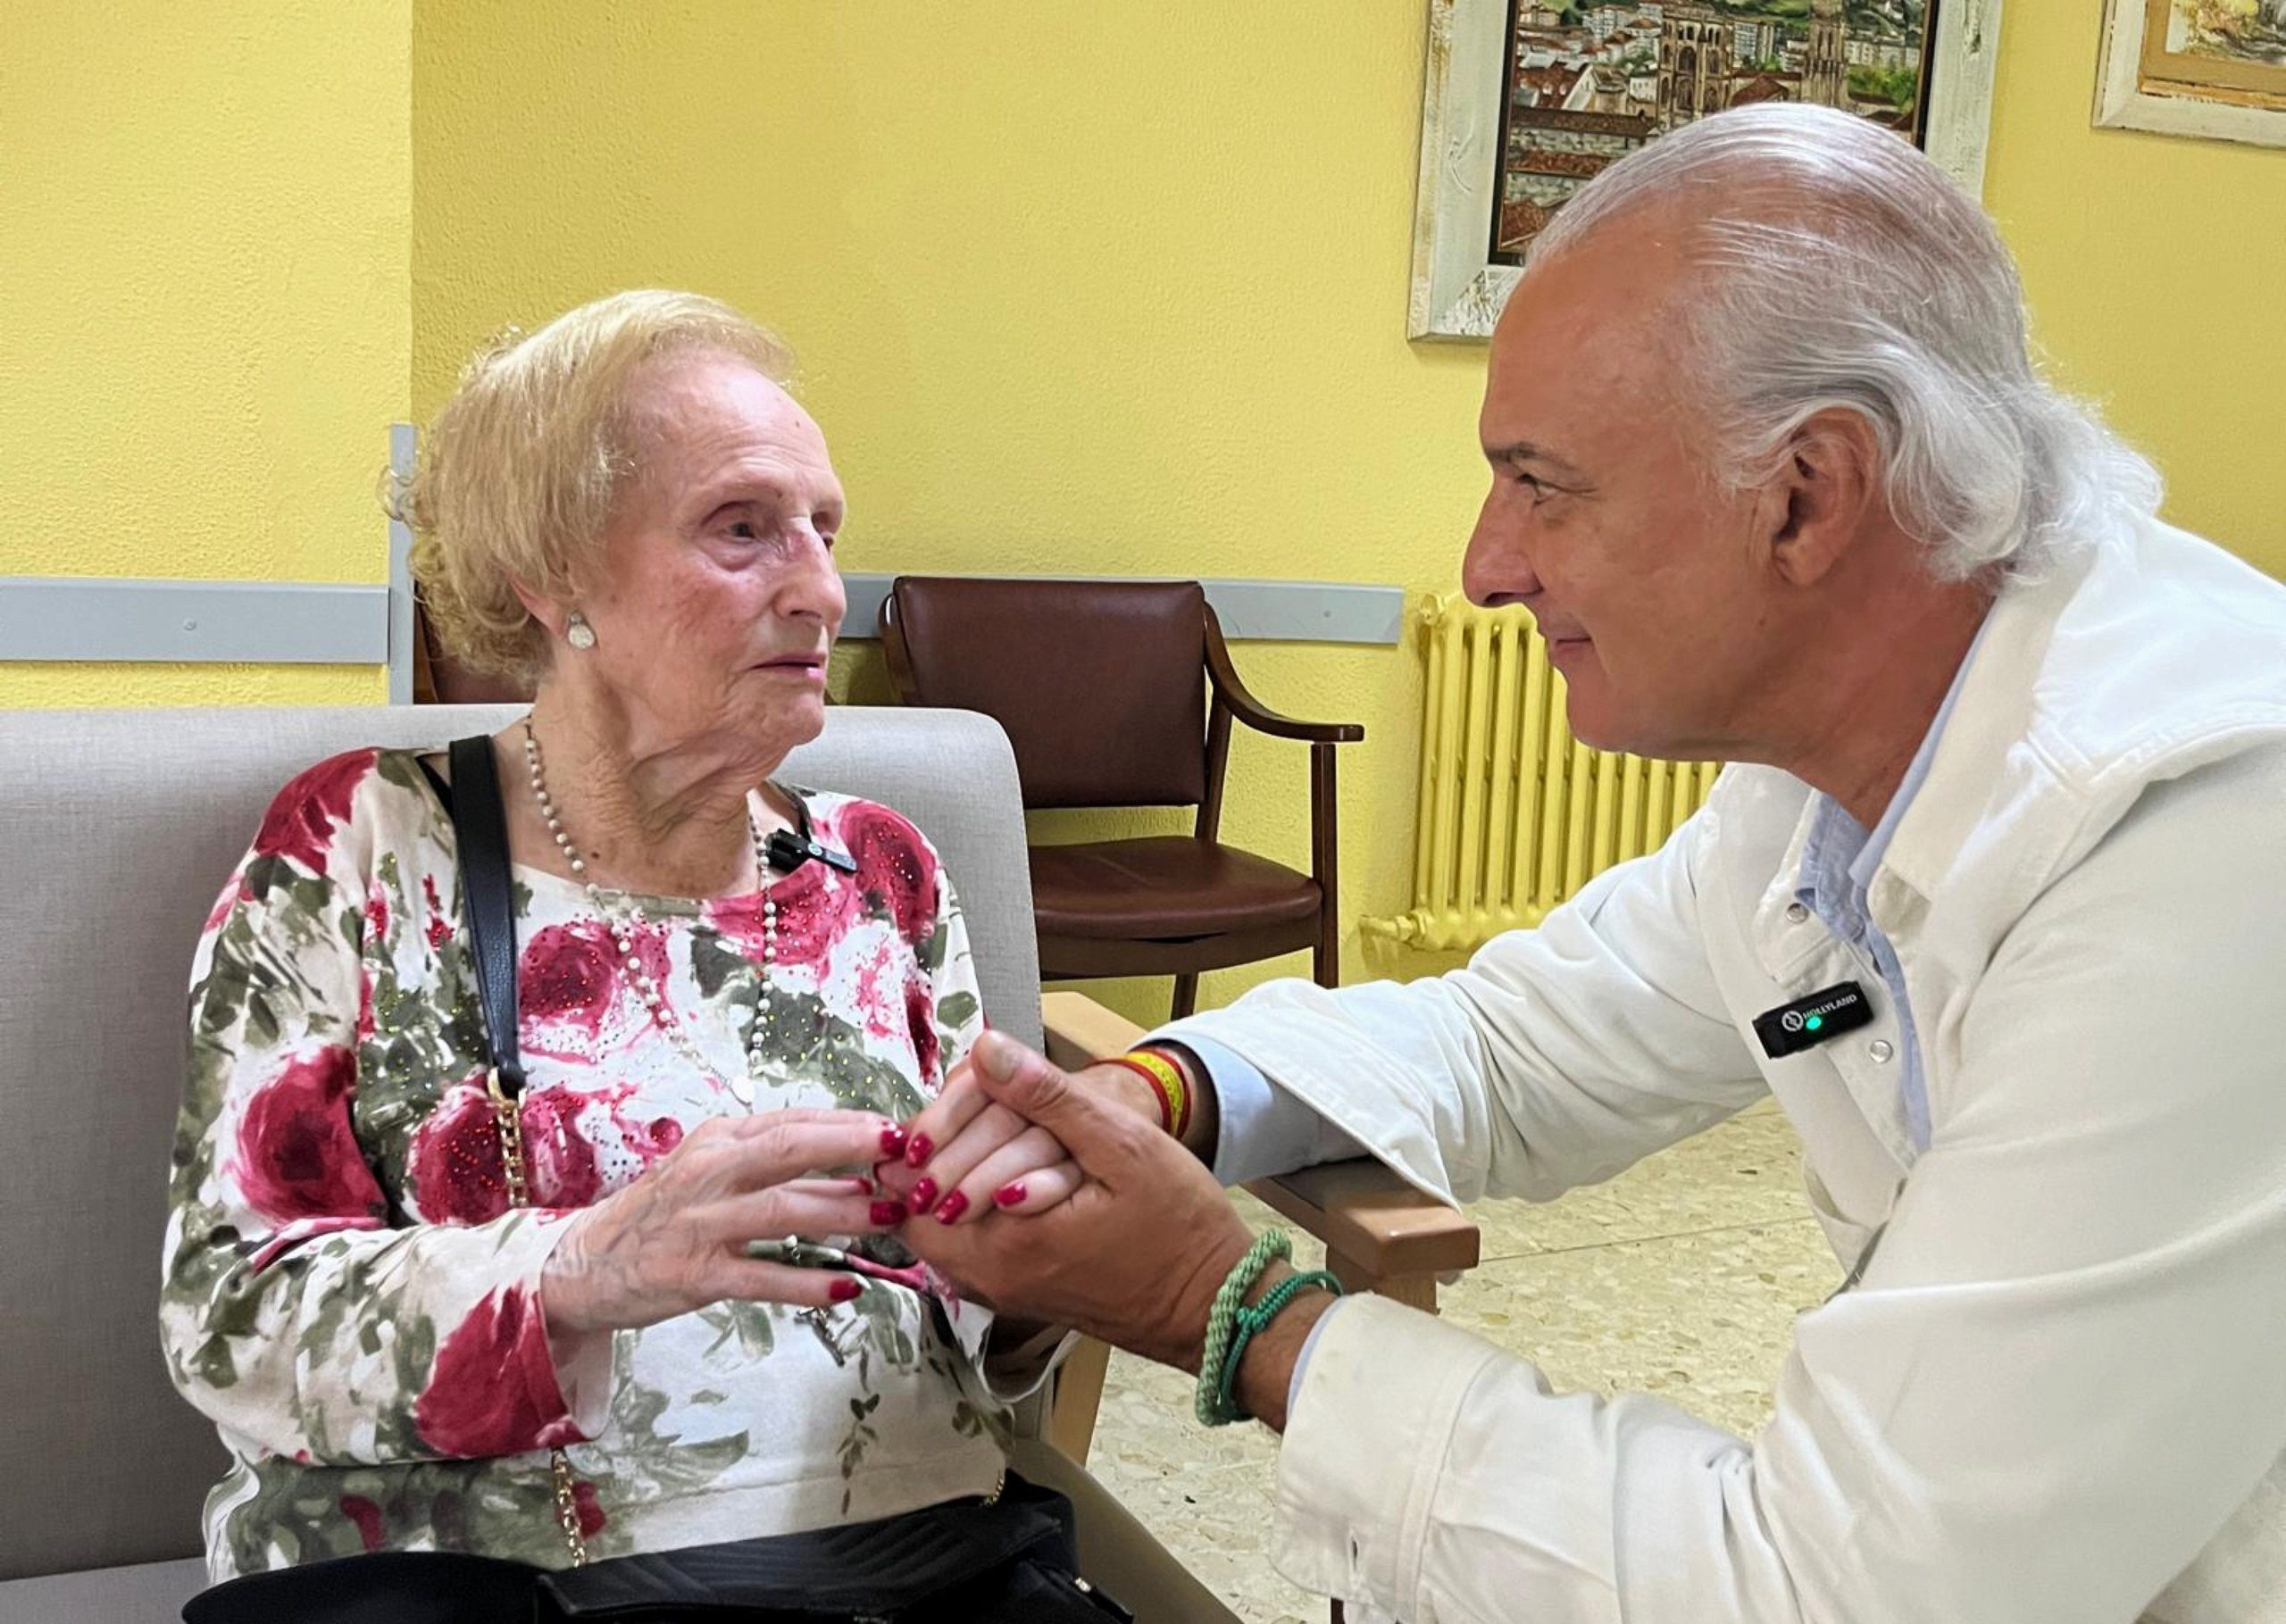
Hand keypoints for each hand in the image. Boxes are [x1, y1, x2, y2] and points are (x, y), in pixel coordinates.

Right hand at [542, 1108, 910, 1335]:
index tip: (897, 1127)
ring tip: (890, 1216)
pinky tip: (847, 1288)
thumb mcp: (711, 1175)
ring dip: (843, 1212)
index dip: (848, 1122)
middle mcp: (708, 1173)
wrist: (584, 1264)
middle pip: (789, 1149)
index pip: (792, 1120)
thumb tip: (855, 1168)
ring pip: (782, 1211)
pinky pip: (762, 1278)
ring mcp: (701, 1224)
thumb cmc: (662, 1214)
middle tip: (904, 1150)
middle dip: (851, 1145)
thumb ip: (774, 1169)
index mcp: (717, 1140)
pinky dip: (808, 1283)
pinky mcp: (695, 1275)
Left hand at [896, 1032, 1258, 1372]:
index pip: (915, 1181)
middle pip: (914, 1207)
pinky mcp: (1012, 1292)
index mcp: (1006, 1242)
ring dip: (950, 1176)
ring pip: (934, 1227)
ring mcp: (997, 1289)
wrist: (1211, 1302)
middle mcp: (988, 1276)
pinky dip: (970, 1204)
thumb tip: (987, 1048)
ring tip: (984, 1135)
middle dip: (931, 1153)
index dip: (926, 1128)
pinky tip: (1003, 1174)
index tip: (958, 1096)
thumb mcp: (1121, 1144)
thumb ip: (1047, 1097)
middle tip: (965, 1108)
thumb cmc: (1178, 1226)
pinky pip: (963, 1244)